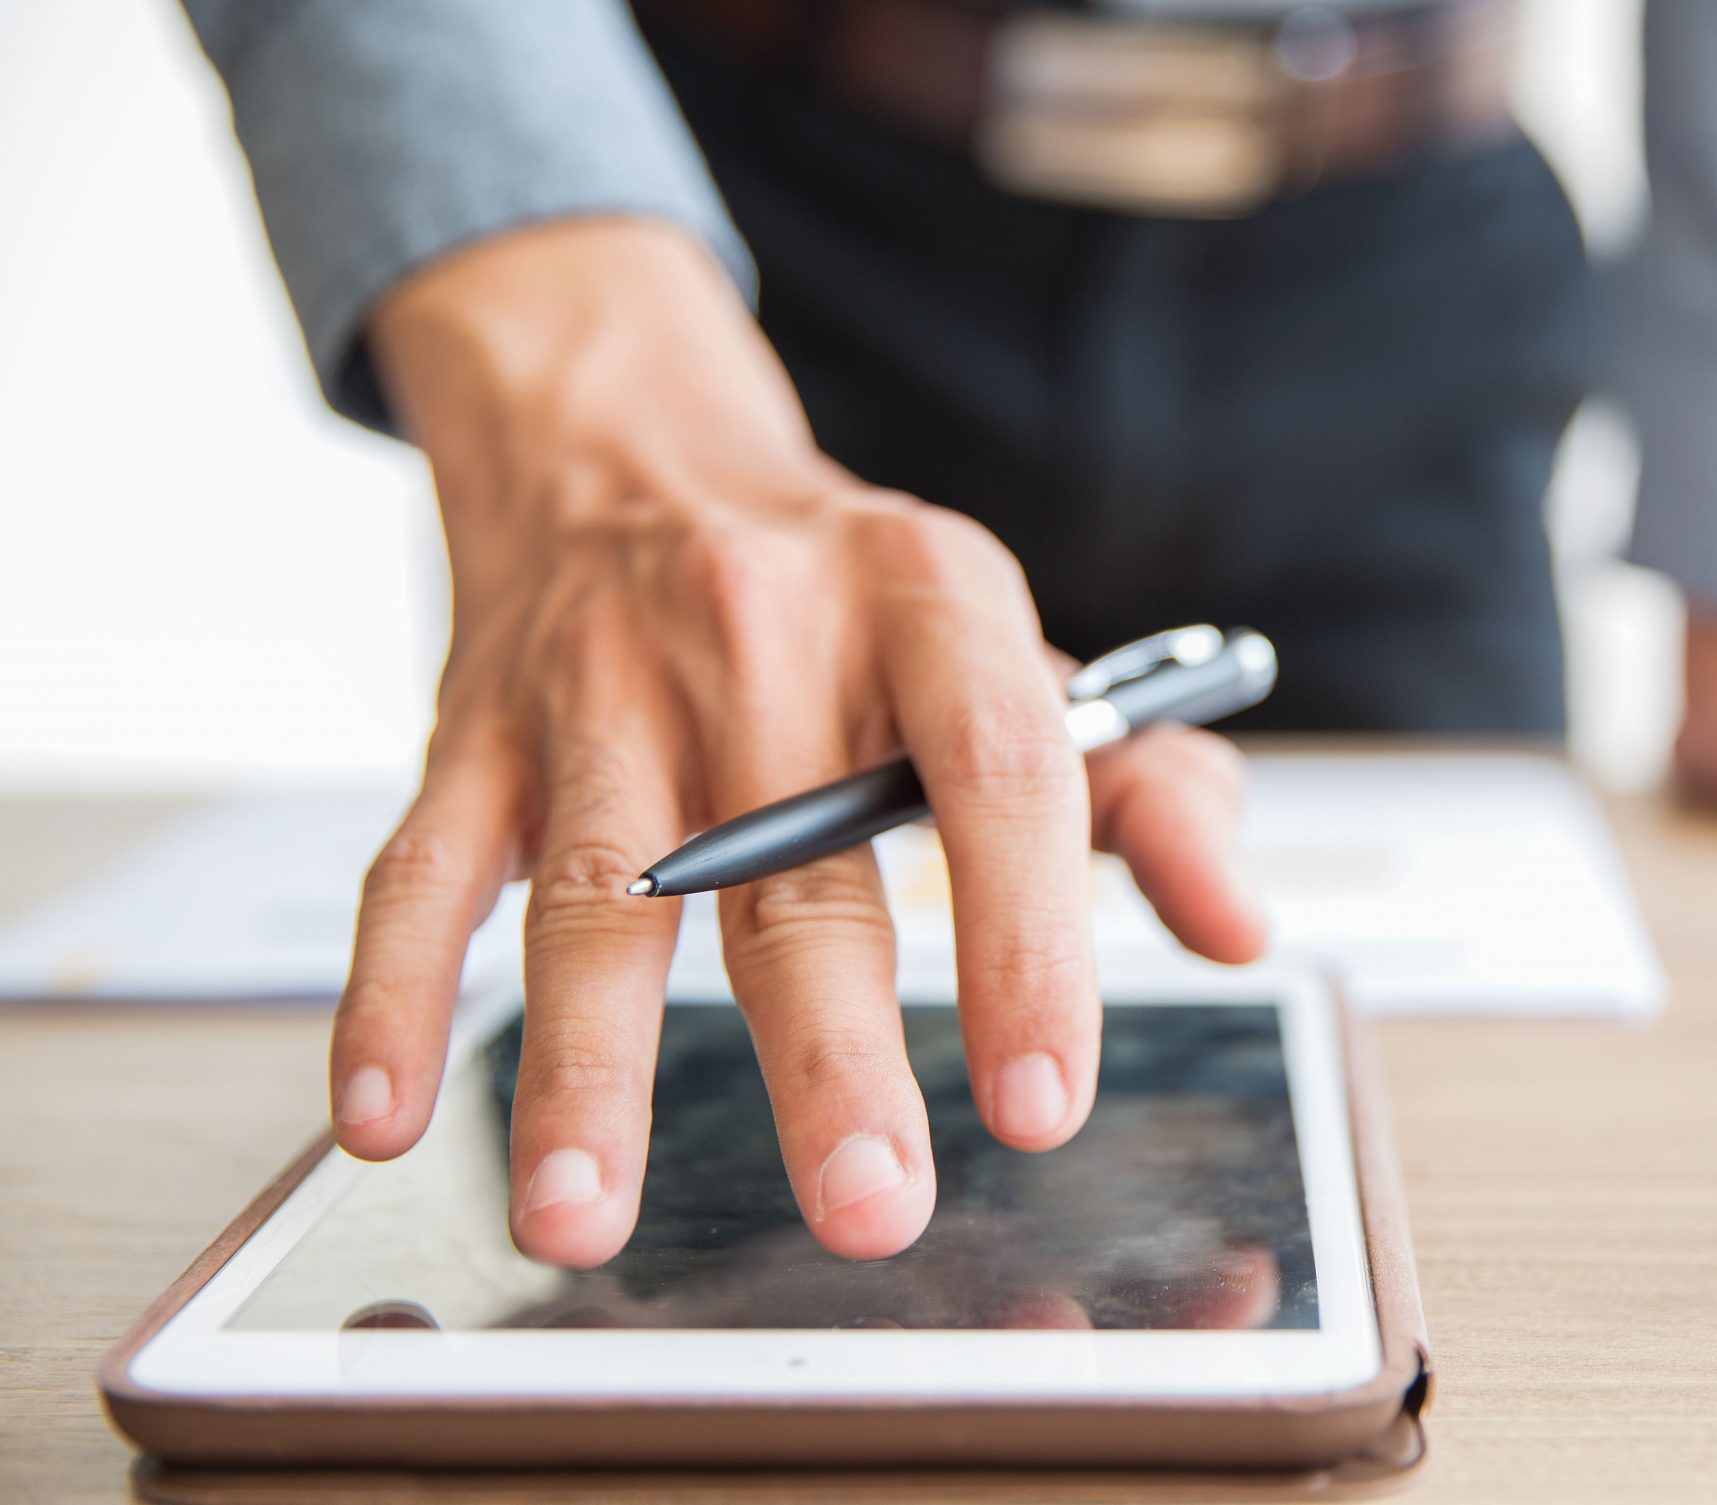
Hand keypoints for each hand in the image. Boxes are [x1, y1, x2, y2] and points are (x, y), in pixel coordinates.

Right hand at [326, 219, 1265, 1268]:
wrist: (631, 441)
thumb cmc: (856, 595)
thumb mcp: (1019, 656)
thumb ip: (1147, 791)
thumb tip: (1236, 928)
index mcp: (930, 599)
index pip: (999, 773)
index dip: (1029, 940)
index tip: (1041, 1099)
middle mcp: (764, 629)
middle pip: (795, 863)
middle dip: (829, 1050)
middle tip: (867, 1203)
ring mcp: (602, 683)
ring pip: (593, 889)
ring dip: (584, 1064)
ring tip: (585, 1213)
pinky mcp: (474, 729)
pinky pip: (420, 867)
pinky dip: (392, 993)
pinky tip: (389, 1116)